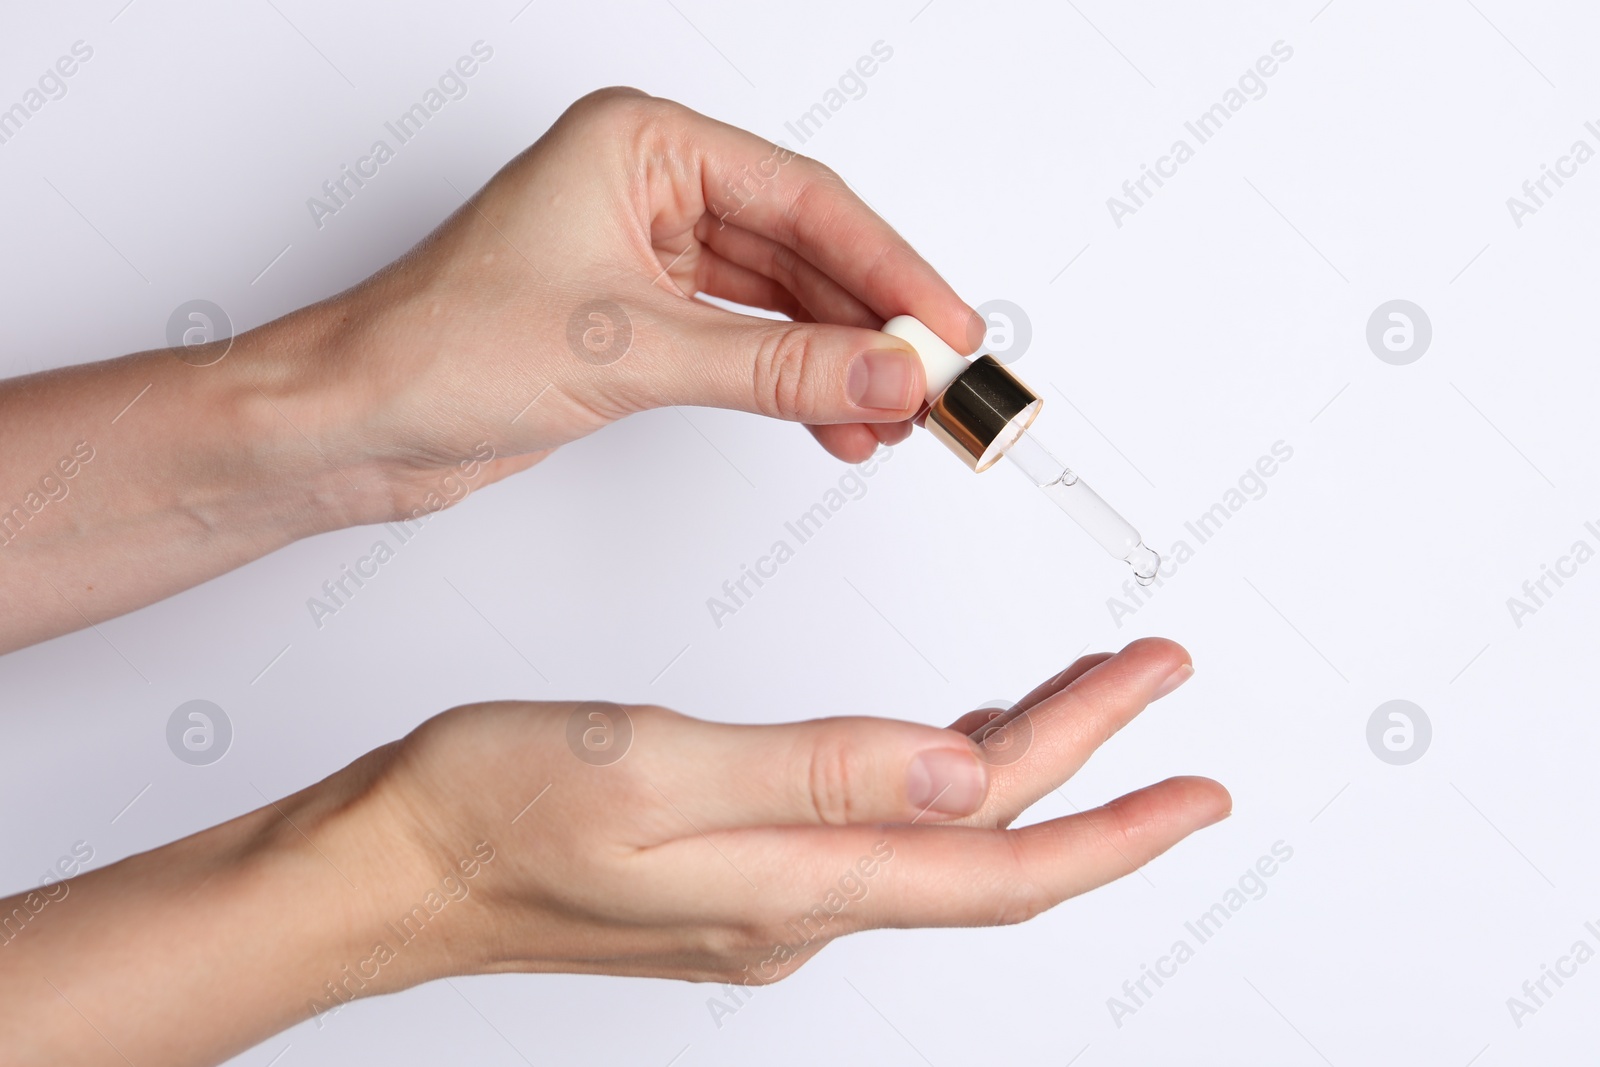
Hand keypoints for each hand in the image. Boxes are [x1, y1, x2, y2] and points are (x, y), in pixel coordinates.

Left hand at [0, 88, 978, 650]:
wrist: (352, 423)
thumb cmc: (436, 348)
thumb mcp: (631, 353)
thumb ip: (776, 370)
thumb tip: (884, 377)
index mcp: (639, 144)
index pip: (801, 200)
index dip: (889, 268)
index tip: (946, 328)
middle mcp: (646, 189)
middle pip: (801, 249)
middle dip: (871, 323)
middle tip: (935, 382)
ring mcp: (644, 256)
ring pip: (779, 304)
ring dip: (837, 364)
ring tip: (891, 419)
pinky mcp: (638, 322)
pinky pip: (745, 345)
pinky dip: (793, 386)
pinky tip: (834, 424)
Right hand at [0, 640, 1223, 1065]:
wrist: (393, 863)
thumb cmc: (492, 811)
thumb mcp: (654, 768)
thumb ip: (818, 771)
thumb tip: (962, 771)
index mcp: (793, 881)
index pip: (999, 859)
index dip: (1112, 818)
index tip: (1191, 771)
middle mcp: (798, 906)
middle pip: (987, 843)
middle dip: (1090, 768)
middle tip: (1152, 686)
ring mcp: (769, 899)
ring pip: (940, 836)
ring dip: (1025, 772)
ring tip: (1085, 705)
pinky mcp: (737, 872)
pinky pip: (881, 831)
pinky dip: (941, 777)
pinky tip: (952, 740)